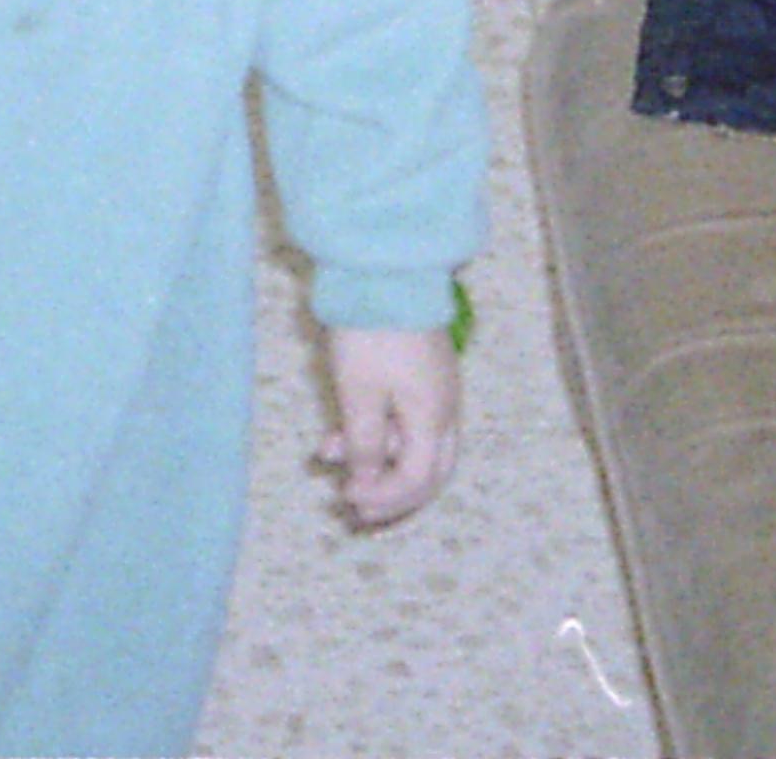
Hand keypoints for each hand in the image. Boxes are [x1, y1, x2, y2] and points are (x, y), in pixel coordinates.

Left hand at [318, 322, 460, 527]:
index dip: (386, 498)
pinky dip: (376, 432)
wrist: (387, 268)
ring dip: (377, 460)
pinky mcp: (422, 372)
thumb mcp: (360, 394)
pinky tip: (338, 432)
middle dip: (391, 492)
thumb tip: (367, 481)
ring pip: (414, 445)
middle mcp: (444, 409)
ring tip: (331, 462)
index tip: (349, 499)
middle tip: (356, 506)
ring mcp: (436, 390)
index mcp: (433, 418)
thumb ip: (365, 444)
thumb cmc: (372, 333)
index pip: (419, 479)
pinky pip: (406, 419)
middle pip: (429, 470)